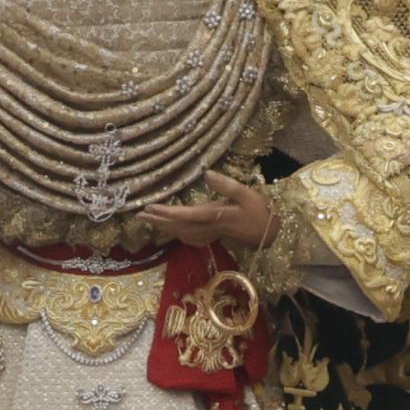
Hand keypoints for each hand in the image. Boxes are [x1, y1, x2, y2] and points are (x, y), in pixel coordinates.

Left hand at [138, 173, 276, 257]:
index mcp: (216, 215)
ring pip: (182, 232)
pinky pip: (190, 237)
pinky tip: (172, 230)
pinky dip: (178, 234)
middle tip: (139, 215)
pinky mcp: (214, 234)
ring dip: (164, 227)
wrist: (270, 233)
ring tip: (148, 220)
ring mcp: (211, 233)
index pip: (187, 215)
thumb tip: (205, 173)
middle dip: (158, 221)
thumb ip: (226, 184)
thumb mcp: (247, 194)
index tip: (151, 208)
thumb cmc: (260, 211)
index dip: (168, 213)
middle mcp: (209, 226)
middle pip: (178, 226)